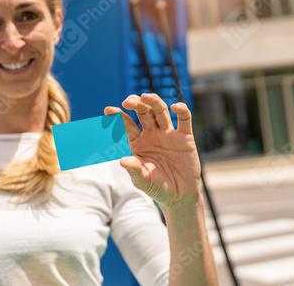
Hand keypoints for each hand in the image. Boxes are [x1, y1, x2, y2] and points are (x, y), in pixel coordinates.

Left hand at [104, 93, 200, 208]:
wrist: (179, 196)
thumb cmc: (157, 187)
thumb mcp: (143, 181)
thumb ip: (134, 170)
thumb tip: (122, 161)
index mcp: (138, 142)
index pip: (127, 124)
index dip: (118, 116)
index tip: (108, 110)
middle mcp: (152, 134)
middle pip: (143, 112)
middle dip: (136, 104)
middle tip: (128, 101)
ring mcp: (168, 134)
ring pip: (160, 111)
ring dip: (154, 102)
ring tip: (147, 96)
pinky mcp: (185, 137)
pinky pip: (184, 119)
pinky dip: (181, 110)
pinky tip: (175, 107)